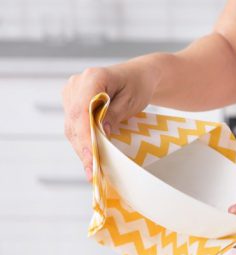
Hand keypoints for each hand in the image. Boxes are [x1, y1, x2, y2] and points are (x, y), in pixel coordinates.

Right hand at [62, 62, 159, 180]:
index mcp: (93, 77)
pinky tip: (90, 161)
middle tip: (93, 172)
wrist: (137, 76)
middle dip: (83, 149)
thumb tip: (101, 133)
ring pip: (71, 127)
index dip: (85, 135)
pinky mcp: (72, 104)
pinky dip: (83, 144)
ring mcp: (71, 94)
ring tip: (92, 172)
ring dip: (82, 150)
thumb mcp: (132, 100)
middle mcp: (76, 84)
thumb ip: (115, 114)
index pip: (82, 110)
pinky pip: (74, 127)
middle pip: (74, 121)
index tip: (92, 156)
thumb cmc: (138, 85)